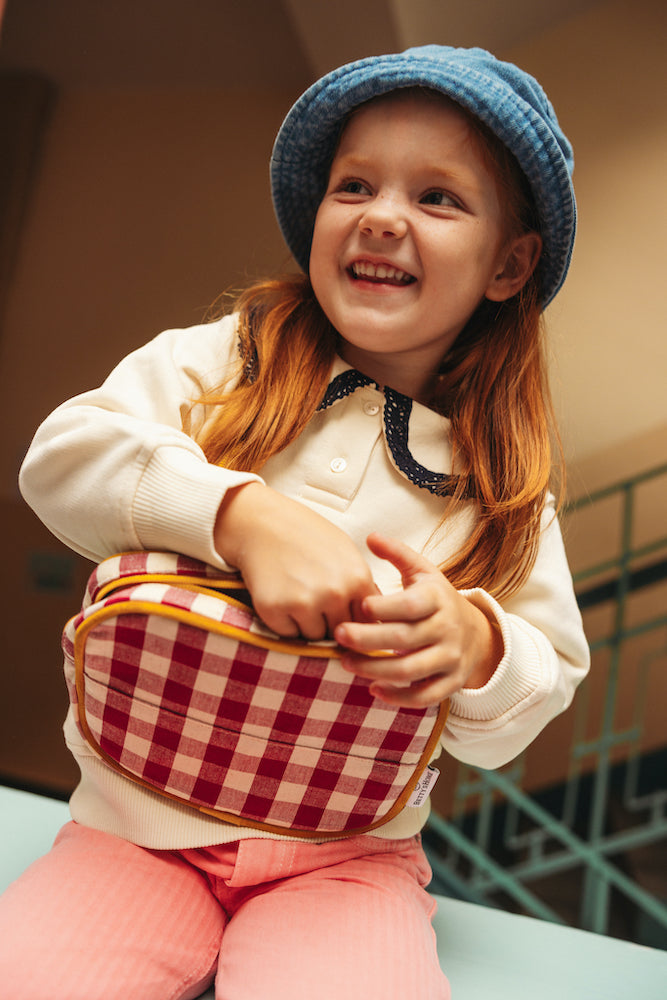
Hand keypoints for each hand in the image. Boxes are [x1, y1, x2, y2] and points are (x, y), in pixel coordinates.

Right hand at [214, 482, 375, 639]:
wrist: (264, 524)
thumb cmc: (308, 537)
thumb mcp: (347, 554)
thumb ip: (363, 588)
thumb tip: (377, 622)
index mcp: (358, 579)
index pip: (367, 622)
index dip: (353, 620)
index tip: (341, 612)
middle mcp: (334, 593)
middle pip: (341, 632)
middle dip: (330, 622)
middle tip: (314, 597)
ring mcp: (304, 602)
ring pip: (314, 636)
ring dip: (307, 623)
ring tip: (297, 593)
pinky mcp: (275, 609)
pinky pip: (288, 633)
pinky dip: (285, 622)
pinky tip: (281, 596)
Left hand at [334, 532, 503, 707]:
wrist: (477, 633)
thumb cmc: (437, 600)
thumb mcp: (423, 572)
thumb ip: (397, 554)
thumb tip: (370, 536)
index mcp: (437, 599)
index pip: (410, 605)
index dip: (384, 608)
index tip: (358, 606)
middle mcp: (446, 629)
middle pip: (404, 639)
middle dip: (368, 640)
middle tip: (338, 636)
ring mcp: (450, 658)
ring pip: (410, 670)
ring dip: (375, 669)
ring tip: (345, 663)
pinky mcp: (451, 682)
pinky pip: (424, 696)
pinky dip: (399, 697)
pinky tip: (373, 689)